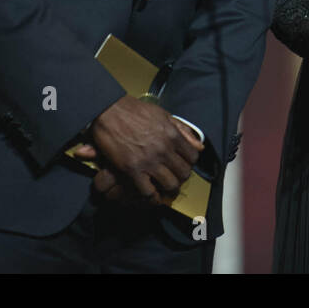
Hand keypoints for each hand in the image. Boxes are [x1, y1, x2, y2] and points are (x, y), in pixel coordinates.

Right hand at [89, 97, 203, 206]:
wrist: (109, 110)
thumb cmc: (134, 110)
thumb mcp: (163, 115)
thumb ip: (183, 130)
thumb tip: (200, 145)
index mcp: (172, 135)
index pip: (192, 157)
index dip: (188, 163)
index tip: (182, 165)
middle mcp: (163, 149)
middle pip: (183, 173)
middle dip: (180, 177)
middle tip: (174, 178)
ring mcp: (149, 160)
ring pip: (170, 184)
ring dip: (168, 188)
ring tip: (164, 187)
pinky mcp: (132, 169)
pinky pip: (148, 191)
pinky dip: (151, 197)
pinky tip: (151, 195)